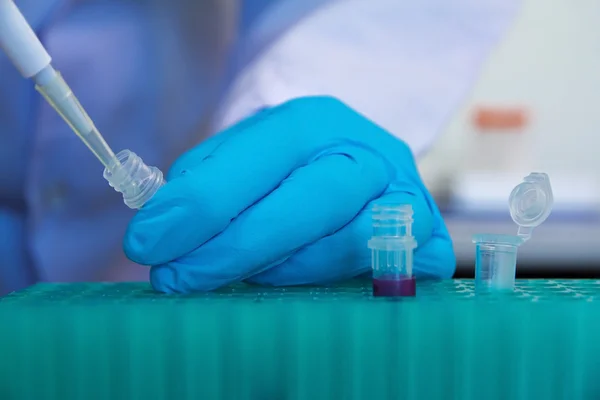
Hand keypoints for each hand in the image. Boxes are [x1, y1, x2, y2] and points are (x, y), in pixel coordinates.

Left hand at [123, 96, 454, 292]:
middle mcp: (368, 153)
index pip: (261, 155)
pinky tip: (289, 285)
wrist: (360, 174)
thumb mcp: (248, 158)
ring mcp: (407, 197)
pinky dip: (334, 281)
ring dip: (280, 269)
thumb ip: (210, 179)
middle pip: (310, 200)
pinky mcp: (431, 243)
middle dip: (235, 246)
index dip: (203, 201)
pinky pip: (386, 272)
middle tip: (175, 277)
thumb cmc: (293, 171)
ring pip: (348, 242)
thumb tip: (164, 217)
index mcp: (317, 121)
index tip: (146, 241)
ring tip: (235, 276)